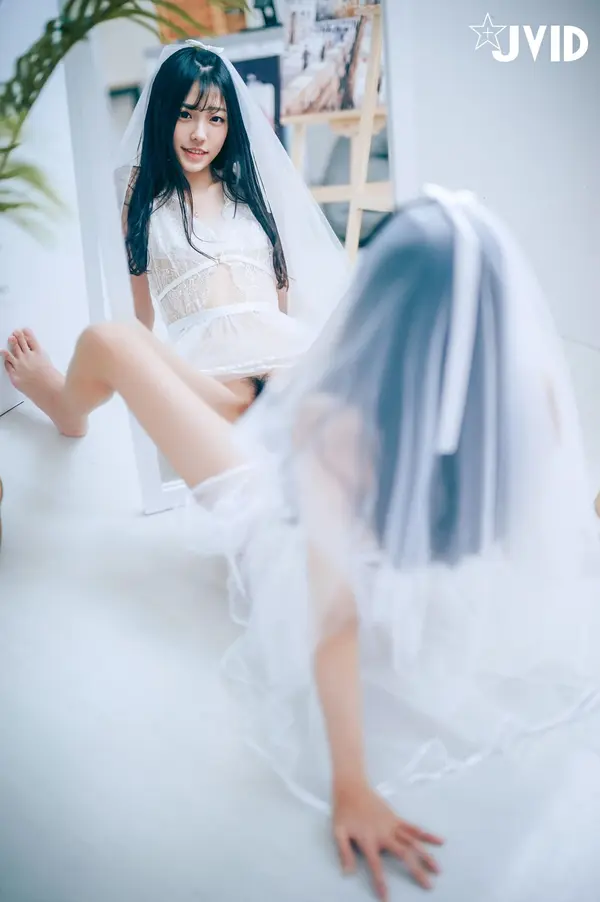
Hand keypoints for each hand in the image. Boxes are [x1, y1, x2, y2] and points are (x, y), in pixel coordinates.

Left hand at [332, 781, 443, 899]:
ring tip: (437, 869)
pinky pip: (413, 827)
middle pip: (403, 854)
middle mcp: (384, 834)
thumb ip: (344, 853)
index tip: (387, 898)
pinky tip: (439, 841)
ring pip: (413, 841)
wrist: (351, 787)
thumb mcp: (338, 832)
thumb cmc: (343, 811)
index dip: (381, 882)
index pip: (376, 865)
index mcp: (368, 840)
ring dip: (426, 855)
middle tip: (429, 886)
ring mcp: (392, 825)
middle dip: (416, 871)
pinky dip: (426, 835)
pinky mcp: (396, 818)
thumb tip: (348, 873)